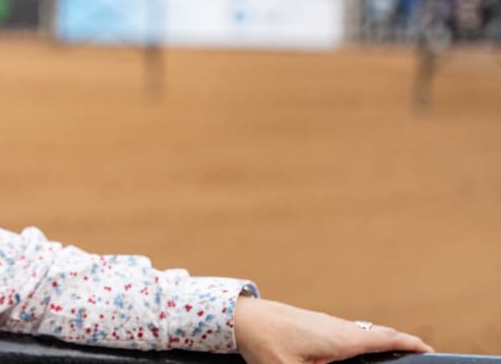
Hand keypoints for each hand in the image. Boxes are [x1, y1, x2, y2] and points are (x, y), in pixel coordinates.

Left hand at [233, 297, 433, 363]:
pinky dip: (362, 340)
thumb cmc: (265, 342)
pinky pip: (347, 333)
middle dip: (401, 344)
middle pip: (378, 334)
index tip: (429, 350)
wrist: (241, 316)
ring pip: (362, 333)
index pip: (385, 338)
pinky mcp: (314, 325)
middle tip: (419, 354)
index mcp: (340, 338)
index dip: (409, 344)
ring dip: (382, 340)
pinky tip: (357, 352)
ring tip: (396, 354)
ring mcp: (326, 324)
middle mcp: (337, 327)